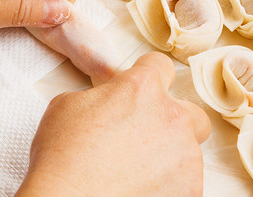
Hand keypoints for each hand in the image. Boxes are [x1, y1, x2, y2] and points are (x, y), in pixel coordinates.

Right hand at [17, 52, 210, 196]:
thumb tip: (109, 100)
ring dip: (168, 157)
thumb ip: (100, 94)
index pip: (160, 66)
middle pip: (189, 112)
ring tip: (136, 172)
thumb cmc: (61, 160)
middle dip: (171, 122)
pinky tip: (142, 190)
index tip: (140, 93)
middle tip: (145, 139)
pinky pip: (187, 182)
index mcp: (144, 89)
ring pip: (188, 151)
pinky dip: (168, 185)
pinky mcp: (191, 188)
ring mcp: (186, 156)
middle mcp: (173, 118)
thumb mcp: (67, 106)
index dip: (147, 77)